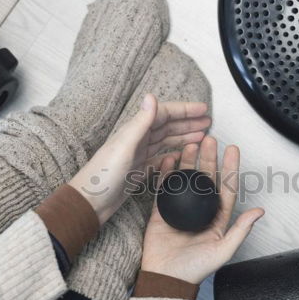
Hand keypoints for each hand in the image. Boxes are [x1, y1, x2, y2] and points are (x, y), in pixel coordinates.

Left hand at [70, 94, 210, 223]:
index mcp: (134, 131)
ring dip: (184, 137)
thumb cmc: (103, 175)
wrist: (90, 202)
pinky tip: (184, 155)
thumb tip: (151, 96)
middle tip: (209, 122)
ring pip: (166, 142)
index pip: (164, 114)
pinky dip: (173, 155)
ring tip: (202, 136)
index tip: (203, 109)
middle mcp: (137, 140)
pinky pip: (161, 159)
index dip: (184, 110)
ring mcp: (139, 156)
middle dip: (188, 122)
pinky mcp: (139, 171)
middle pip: (168, 126)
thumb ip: (140, 122)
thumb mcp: (124, 147)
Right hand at [141, 136, 264, 283]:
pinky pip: (164, 188)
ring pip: (186, 179)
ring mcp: (180, 209)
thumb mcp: (223, 250)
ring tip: (191, 145)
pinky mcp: (161, 211)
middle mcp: (200, 211)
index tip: (232, 150)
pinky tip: (169, 159)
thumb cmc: (195, 270)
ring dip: (189, 162)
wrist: (166, 279)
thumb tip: (260, 211)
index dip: (230, 169)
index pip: (226, 188)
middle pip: (206, 179)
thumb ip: (241, 230)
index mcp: (217, 219)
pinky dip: (166, 173)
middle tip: (210, 140)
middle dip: (209, 158)